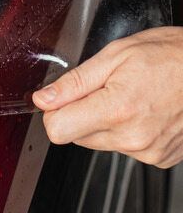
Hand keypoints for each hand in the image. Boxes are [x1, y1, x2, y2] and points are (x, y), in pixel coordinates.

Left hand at [32, 27, 182, 167]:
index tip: (62, 99)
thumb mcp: (116, 55)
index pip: (58, 130)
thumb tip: (44, 99)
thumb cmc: (173, 56)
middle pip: (77, 136)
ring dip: (107, 122)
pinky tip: (146, 110)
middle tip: (109, 89)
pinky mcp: (161, 158)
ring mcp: (149, 151)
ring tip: (132, 97)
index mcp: (117, 109)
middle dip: (82, 113)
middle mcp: (133, 137)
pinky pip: (127, 147)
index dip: (54, 112)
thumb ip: (74, 82)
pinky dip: (129, 131)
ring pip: (101, 142)